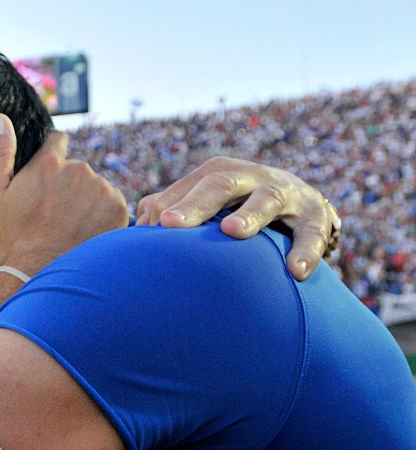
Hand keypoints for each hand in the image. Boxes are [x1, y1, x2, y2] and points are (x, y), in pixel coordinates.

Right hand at [0, 114, 128, 276]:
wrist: (38, 277)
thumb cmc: (12, 239)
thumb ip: (0, 154)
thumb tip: (1, 119)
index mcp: (48, 163)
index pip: (58, 141)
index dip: (53, 160)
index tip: (49, 183)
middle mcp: (79, 169)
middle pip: (78, 169)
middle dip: (69, 187)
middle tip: (55, 217)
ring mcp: (101, 189)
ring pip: (95, 188)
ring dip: (87, 202)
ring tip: (70, 229)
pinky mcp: (118, 208)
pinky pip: (111, 205)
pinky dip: (102, 217)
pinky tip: (85, 235)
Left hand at [136, 156, 339, 280]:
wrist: (302, 202)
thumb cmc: (237, 206)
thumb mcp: (208, 202)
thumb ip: (173, 209)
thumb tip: (138, 226)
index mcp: (220, 173)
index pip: (189, 186)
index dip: (168, 205)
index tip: (148, 229)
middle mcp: (252, 177)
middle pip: (221, 185)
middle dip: (195, 204)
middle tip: (170, 224)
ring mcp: (286, 193)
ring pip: (268, 200)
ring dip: (249, 215)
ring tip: (231, 232)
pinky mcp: (315, 216)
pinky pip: (312, 233)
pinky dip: (306, 251)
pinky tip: (295, 271)